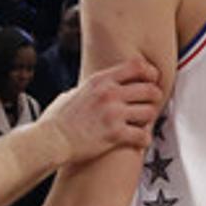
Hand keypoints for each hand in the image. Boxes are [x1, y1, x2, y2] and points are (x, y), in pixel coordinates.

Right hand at [41, 57, 162, 164]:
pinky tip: (138, 140)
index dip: (150, 72)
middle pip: (150, 89)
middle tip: (151, 104)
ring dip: (149, 119)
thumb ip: (93, 87)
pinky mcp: (115, 135)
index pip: (137, 65)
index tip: (152, 80)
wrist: (51, 140)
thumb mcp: (75, 92)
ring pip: (150, 112)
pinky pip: (143, 135)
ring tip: (142, 123)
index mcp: (100, 80)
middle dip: (154, 97)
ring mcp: (113, 114)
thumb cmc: (58, 119)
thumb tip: (102, 85)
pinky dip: (144, 139)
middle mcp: (110, 94)